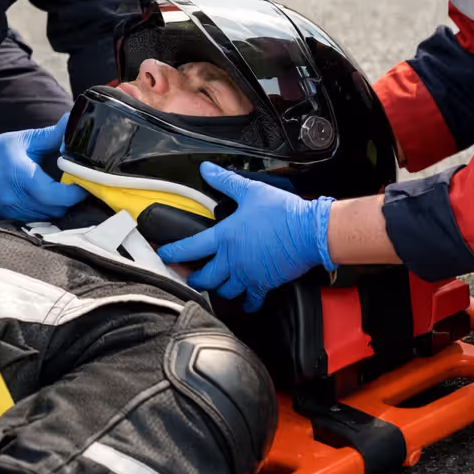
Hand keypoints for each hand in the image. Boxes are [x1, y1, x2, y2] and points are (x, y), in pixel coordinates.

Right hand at [0, 114, 86, 220]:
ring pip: (48, 217)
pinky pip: (37, 219)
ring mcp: (13, 211)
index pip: (56, 195)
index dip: (75, 192)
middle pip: (56, 209)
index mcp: (21, 177)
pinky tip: (49, 198)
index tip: (83, 181)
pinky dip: (47, 211)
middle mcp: (17, 199)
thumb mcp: (24, 139)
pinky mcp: (12, 218)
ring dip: (60, 206)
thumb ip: (51, 135)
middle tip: (77, 184)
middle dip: (71, 199)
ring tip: (64, 191)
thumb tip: (72, 122)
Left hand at [158, 162, 334, 311]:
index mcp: (225, 237)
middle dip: (194, 278)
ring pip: (224, 291)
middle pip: (204, 278)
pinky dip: (247, 303)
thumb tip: (207, 170)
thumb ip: (225, 181)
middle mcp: (233, 260)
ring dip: (217, 289)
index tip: (163, 256)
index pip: (189, 248)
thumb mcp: (250, 191)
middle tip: (189, 276)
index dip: (172, 253)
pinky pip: (251, 300)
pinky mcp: (265, 284)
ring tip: (215, 285)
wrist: (310, 232)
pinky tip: (245, 301)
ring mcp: (249, 275)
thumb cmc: (282, 212)